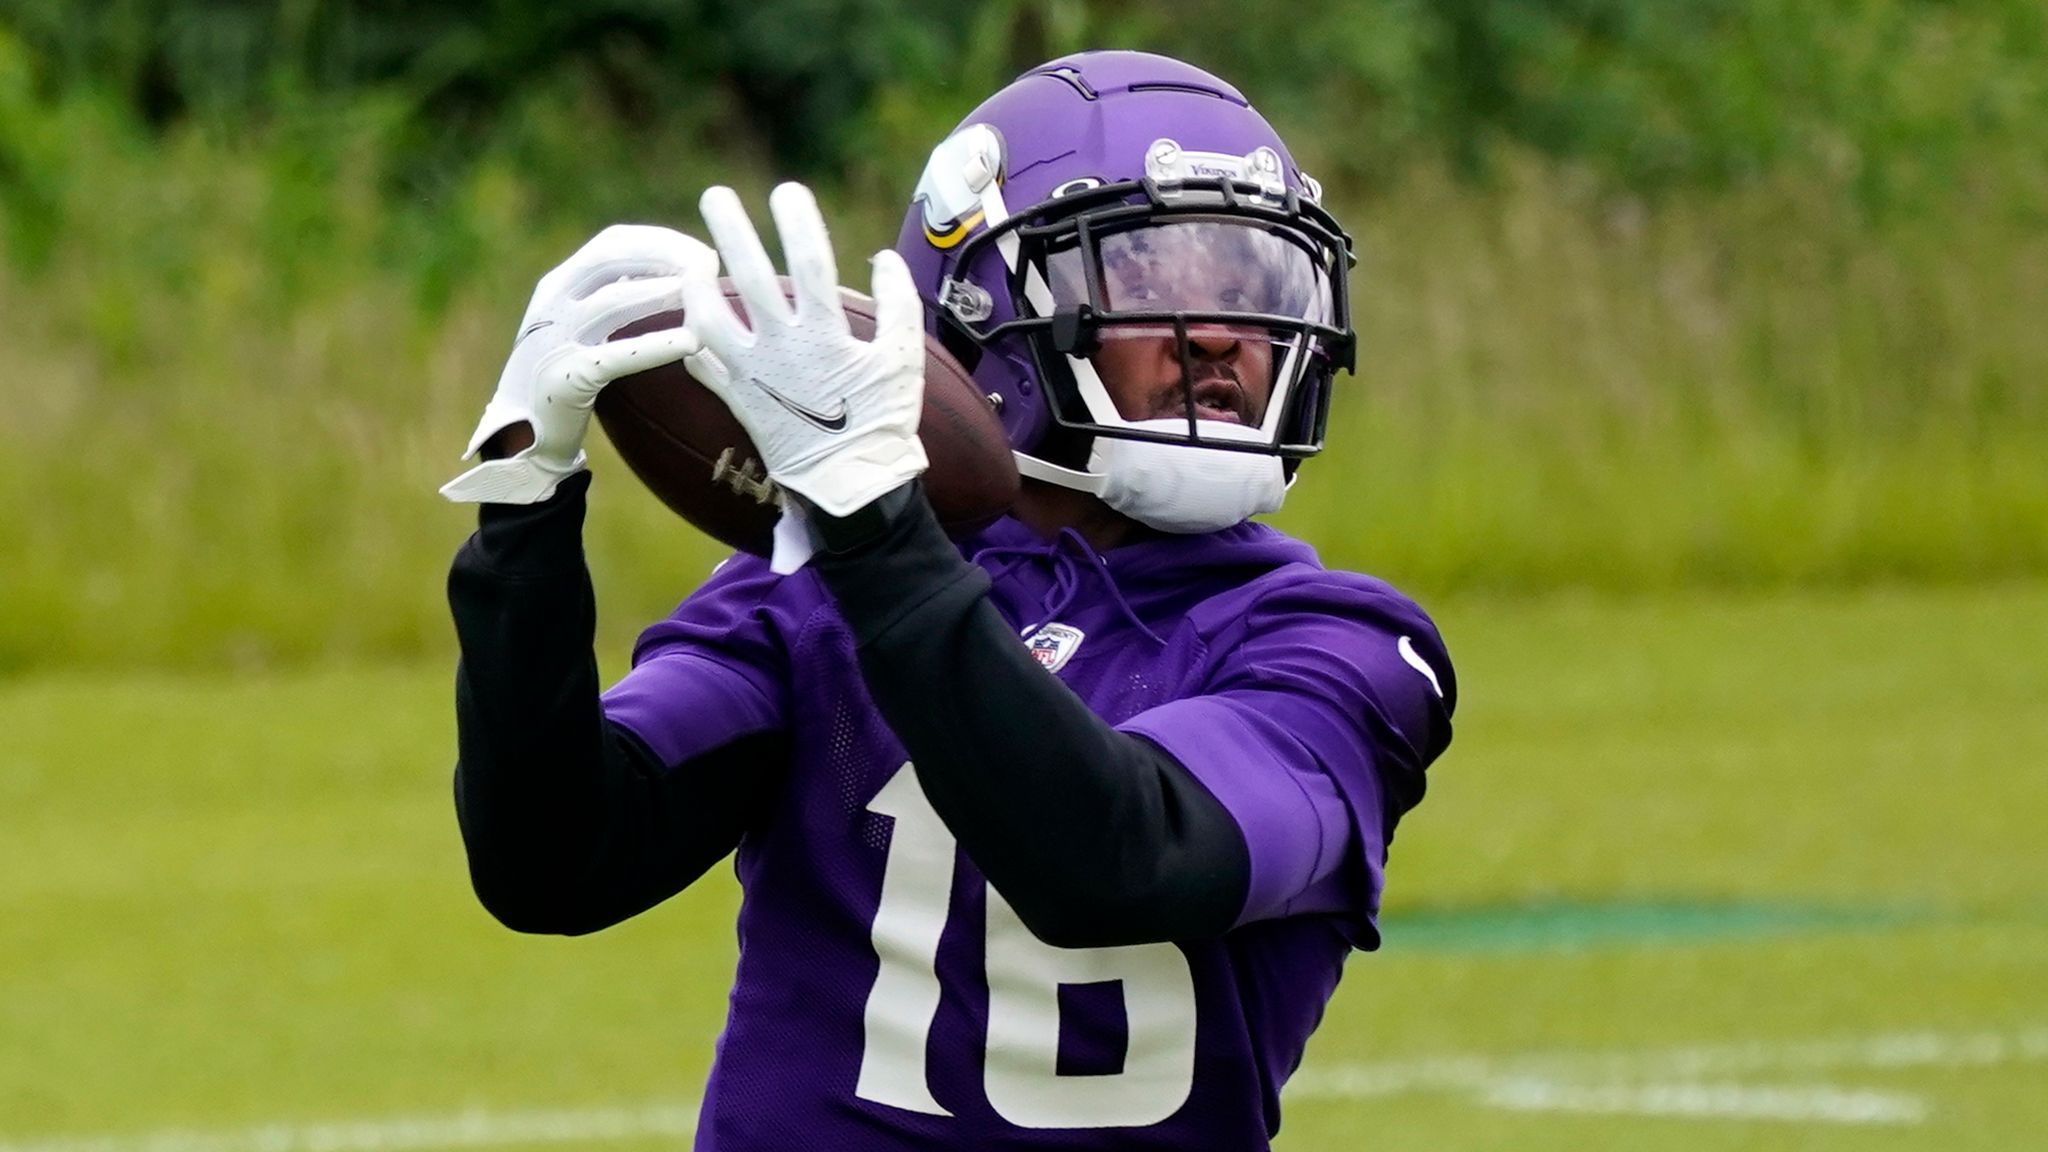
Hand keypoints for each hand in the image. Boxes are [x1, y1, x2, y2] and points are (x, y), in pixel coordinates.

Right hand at [440, 225, 716, 503]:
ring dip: (660, 291)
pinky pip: (614, 356)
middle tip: (710, 267)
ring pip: (611, 301)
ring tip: (702, 293)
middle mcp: (552, 303)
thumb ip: (618, 297)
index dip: (662, 241)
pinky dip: (655, 345)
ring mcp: (554, 338)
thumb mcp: (584, 326)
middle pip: (611, 258)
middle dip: (665, 255)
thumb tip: (681, 277)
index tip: (704, 254)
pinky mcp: (565, 377)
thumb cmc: (569, 376)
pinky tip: (690, 342)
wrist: (523, 434)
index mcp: (560, 283)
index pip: (613, 243)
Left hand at [678, 183, 927, 518]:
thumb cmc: (884, 423)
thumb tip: (883, 259)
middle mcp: (782, 348)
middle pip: (749, 276)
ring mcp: (754, 375)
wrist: (851, 486)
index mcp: (825, 333)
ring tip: (693, 265)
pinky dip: (694, 345)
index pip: (808, 262)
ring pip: (709, 321)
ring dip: (697, 287)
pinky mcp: (739, 401)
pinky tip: (689, 328)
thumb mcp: (905, 360)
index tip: (787, 191)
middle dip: (731, 230)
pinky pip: (705, 367)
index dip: (797, 222)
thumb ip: (898, 304)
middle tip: (714, 195)